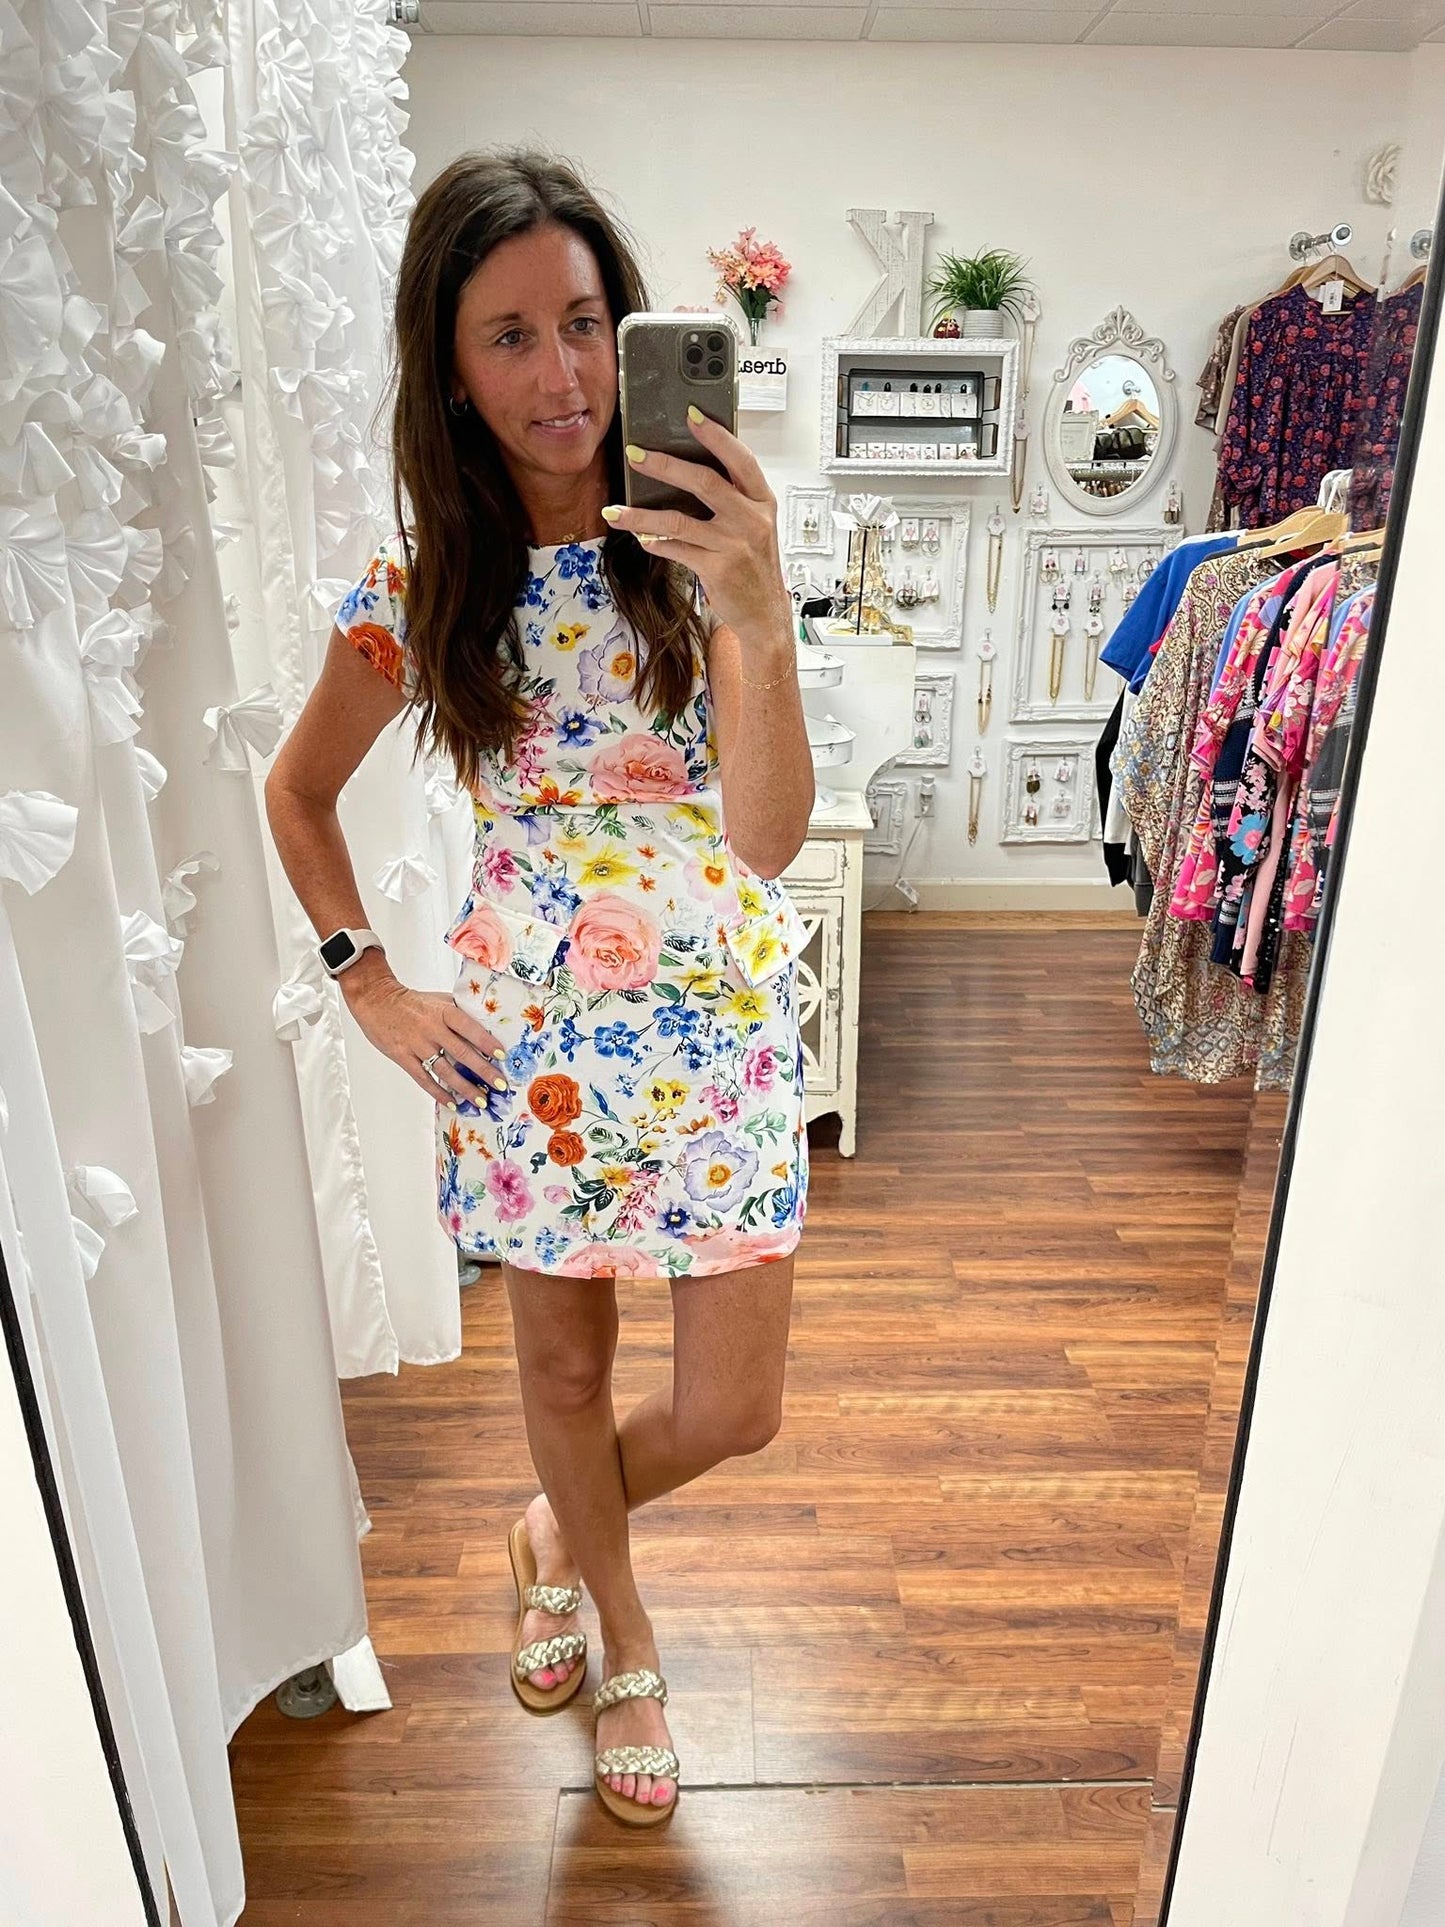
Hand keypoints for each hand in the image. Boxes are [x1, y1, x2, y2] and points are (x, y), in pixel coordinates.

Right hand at [342, 968, 510, 1108]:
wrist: (377, 1000)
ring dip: (464, 1088)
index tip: (501, 1056)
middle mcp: (431, 1029)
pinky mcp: (403, 1057)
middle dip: (483, 1071)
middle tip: (500, 1085)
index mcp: (443, 1012)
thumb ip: (460, 1012)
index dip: (486, 1042)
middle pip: (461, 1053)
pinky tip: (453, 1103)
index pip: (469, 1028)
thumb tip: (487, 1027)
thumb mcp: (439, 999)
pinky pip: (424, 1079)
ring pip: (444, 1071)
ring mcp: (416, 1045)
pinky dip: (439, 1092)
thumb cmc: (413, 1001)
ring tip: (481, 1101)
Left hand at [603, 409, 792, 645]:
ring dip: (641, 516)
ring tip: (615, 511)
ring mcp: (733, 545)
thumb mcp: (755, 524)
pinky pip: (676, 549)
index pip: (740, 459)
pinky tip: (640, 539)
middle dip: (665, 465)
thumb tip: (688, 470)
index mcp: (761, 500)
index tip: (691, 415)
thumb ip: (732, 497)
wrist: (765, 612)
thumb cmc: (755, 565)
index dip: (716, 435)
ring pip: (679, 521)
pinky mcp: (717, 569)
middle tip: (635, 454)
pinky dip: (655, 543)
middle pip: (705, 482)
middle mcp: (751, 519)